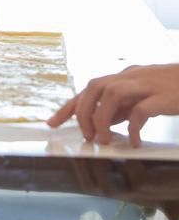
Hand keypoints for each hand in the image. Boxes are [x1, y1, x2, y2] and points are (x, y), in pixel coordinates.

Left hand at [48, 64, 178, 146]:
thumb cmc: (171, 90)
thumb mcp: (141, 96)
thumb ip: (121, 106)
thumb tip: (100, 122)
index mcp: (122, 77)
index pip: (88, 90)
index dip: (68, 107)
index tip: (52, 123)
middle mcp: (130, 77)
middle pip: (94, 86)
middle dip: (83, 111)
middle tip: (86, 136)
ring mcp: (146, 84)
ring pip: (112, 93)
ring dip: (102, 117)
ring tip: (104, 139)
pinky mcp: (164, 96)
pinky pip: (142, 110)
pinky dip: (133, 127)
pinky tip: (133, 142)